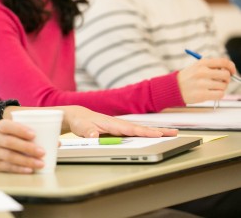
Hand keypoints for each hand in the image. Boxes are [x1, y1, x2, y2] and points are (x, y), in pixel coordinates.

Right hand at [0, 119, 45, 173]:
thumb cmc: (3, 136)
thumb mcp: (10, 129)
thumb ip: (29, 133)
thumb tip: (56, 142)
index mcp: (0, 127)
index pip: (8, 126)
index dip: (21, 130)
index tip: (34, 134)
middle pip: (11, 142)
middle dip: (27, 148)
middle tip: (42, 152)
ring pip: (10, 156)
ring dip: (26, 161)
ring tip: (40, 163)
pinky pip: (7, 167)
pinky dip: (19, 169)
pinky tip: (29, 170)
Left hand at [58, 105, 176, 137]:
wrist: (76, 116)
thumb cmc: (80, 121)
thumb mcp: (81, 127)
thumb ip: (88, 132)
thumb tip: (95, 136)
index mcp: (112, 123)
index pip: (131, 129)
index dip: (145, 132)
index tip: (158, 134)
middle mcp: (118, 124)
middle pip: (141, 129)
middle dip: (158, 131)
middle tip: (175, 133)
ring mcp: (119, 127)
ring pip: (140, 130)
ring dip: (155, 132)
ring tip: (171, 135)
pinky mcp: (118, 130)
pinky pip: (135, 133)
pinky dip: (146, 134)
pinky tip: (155, 136)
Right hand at [177, 57, 235, 103]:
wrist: (173, 88)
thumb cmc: (187, 78)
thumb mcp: (196, 67)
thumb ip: (211, 66)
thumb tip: (229, 70)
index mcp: (202, 63)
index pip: (223, 62)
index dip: (231, 66)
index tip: (232, 71)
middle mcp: (202, 72)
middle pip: (226, 75)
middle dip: (227, 79)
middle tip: (222, 81)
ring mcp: (202, 84)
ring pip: (224, 86)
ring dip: (221, 88)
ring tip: (212, 88)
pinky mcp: (202, 94)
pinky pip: (220, 94)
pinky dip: (219, 94)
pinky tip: (211, 93)